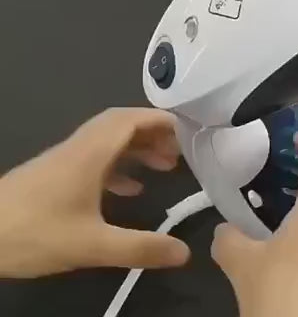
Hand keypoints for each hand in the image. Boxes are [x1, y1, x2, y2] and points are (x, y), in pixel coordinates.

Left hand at [0, 108, 189, 277]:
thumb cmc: (33, 233)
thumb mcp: (92, 246)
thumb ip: (140, 247)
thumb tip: (184, 252)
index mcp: (89, 154)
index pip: (128, 120)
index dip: (160, 120)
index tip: (189, 130)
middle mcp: (76, 151)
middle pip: (119, 127)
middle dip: (153, 134)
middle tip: (181, 153)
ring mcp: (61, 164)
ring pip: (105, 144)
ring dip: (136, 150)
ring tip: (164, 168)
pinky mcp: (50, 179)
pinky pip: (92, 162)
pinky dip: (117, 168)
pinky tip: (129, 191)